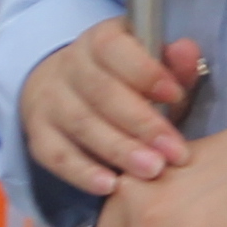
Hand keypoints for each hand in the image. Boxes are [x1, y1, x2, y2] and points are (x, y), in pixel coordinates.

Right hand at [18, 22, 203, 199]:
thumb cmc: (125, 80)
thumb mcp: (151, 63)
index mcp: (100, 40)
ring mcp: (50, 101)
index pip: (114, 49)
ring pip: (82, 125)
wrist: (66, 88)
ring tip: (151, 170)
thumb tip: (187, 52)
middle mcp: (69, 66)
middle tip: (174, 152)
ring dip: (118, 150)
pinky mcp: (39, 134)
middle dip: (141, 123)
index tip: (175, 96)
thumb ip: (173, 62)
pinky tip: (110, 186)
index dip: (145, 72)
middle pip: (101, 92)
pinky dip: (82, 172)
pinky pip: (56, 156)